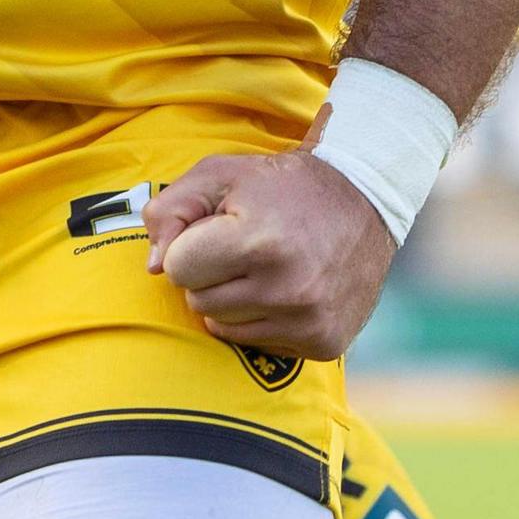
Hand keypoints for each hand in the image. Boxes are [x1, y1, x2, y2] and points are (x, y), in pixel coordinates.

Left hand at [141, 149, 395, 362]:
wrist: (365, 198)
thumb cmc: (281, 186)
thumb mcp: (220, 175)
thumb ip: (171, 211)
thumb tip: (153, 268)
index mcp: (258, 241)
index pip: (178, 269)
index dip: (191, 246)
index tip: (218, 229)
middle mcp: (286, 287)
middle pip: (198, 301)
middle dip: (210, 273)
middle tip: (244, 247)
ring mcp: (308, 320)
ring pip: (224, 326)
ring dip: (234, 298)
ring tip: (266, 265)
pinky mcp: (324, 342)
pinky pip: (259, 344)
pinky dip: (263, 319)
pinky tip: (287, 288)